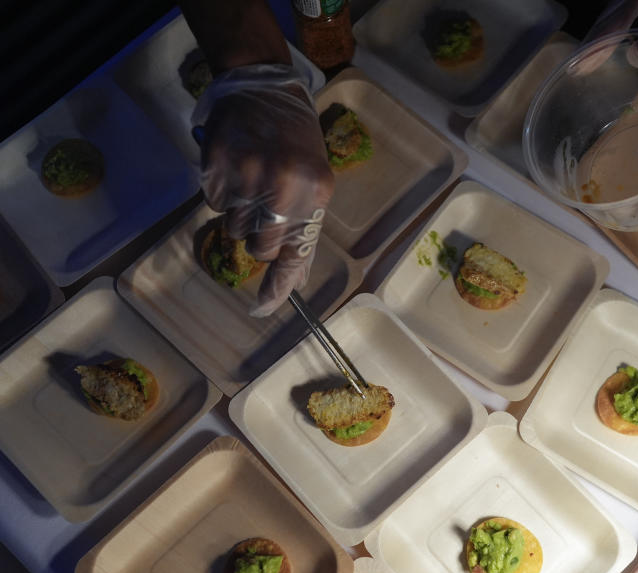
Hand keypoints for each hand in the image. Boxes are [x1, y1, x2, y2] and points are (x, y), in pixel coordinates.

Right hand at [193, 64, 333, 316]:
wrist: (264, 89)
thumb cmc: (296, 142)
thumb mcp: (314, 183)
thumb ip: (304, 232)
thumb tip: (293, 282)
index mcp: (315, 191)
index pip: (296, 252)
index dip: (278, 286)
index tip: (263, 311)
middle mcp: (283, 185)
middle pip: (259, 248)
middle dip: (259, 240)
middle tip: (264, 212)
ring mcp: (247, 174)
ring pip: (233, 229)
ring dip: (240, 215)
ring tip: (252, 182)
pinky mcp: (217, 165)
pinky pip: (214, 204)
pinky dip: (222, 195)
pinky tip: (235, 170)